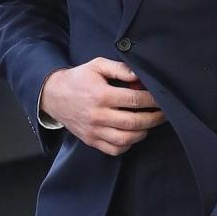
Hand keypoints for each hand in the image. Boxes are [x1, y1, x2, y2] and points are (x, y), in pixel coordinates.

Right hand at [41, 58, 165, 155]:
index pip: (135, 100)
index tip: (161, 99)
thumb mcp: (97, 66)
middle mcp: (98, 115)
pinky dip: (128, 145)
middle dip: (154, 118)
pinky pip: (115, 149)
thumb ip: (119, 68)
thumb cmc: (78, 79)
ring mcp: (94, 131)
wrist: (53, 96)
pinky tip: (133, 134)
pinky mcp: (91, 140)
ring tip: (150, 123)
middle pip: (134, 122)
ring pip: (127, 139)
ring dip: (143, 132)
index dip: (152, 100)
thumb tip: (139, 76)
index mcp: (101, 95)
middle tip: (163, 114)